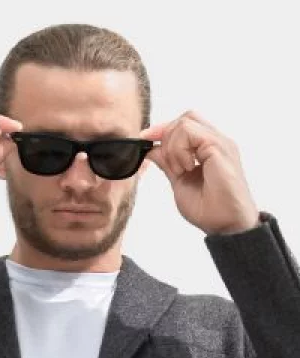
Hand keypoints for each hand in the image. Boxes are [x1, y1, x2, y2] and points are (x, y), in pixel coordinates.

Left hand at [140, 110, 259, 234]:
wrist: (227, 226)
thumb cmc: (209, 210)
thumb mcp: (179, 182)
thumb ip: (168, 164)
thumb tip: (151, 149)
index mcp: (208, 149)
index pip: (184, 125)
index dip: (162, 130)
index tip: (144, 140)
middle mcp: (217, 142)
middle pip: (185, 117)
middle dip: (166, 135)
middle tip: (167, 163)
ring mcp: (220, 143)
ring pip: (185, 122)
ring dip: (173, 146)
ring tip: (180, 170)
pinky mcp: (220, 147)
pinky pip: (190, 132)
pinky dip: (180, 149)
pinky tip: (186, 168)